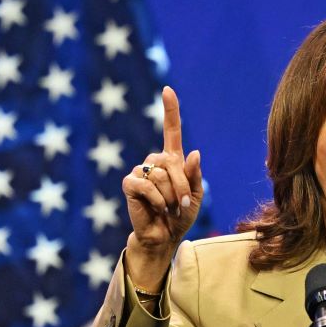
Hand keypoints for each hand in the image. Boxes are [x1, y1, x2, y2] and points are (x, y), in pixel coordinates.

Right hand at [122, 86, 203, 289]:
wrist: (163, 236)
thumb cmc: (180, 216)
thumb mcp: (195, 196)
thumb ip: (195, 176)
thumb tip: (195, 152)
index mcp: (172, 161)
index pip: (172, 130)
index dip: (170, 110)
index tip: (168, 90)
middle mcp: (155, 162)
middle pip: (172, 162)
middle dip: (182, 186)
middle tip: (182, 205)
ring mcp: (140, 171)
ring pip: (160, 175)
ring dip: (170, 196)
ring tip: (168, 208)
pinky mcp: (130, 184)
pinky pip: (146, 186)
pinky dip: (157, 200)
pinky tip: (156, 208)